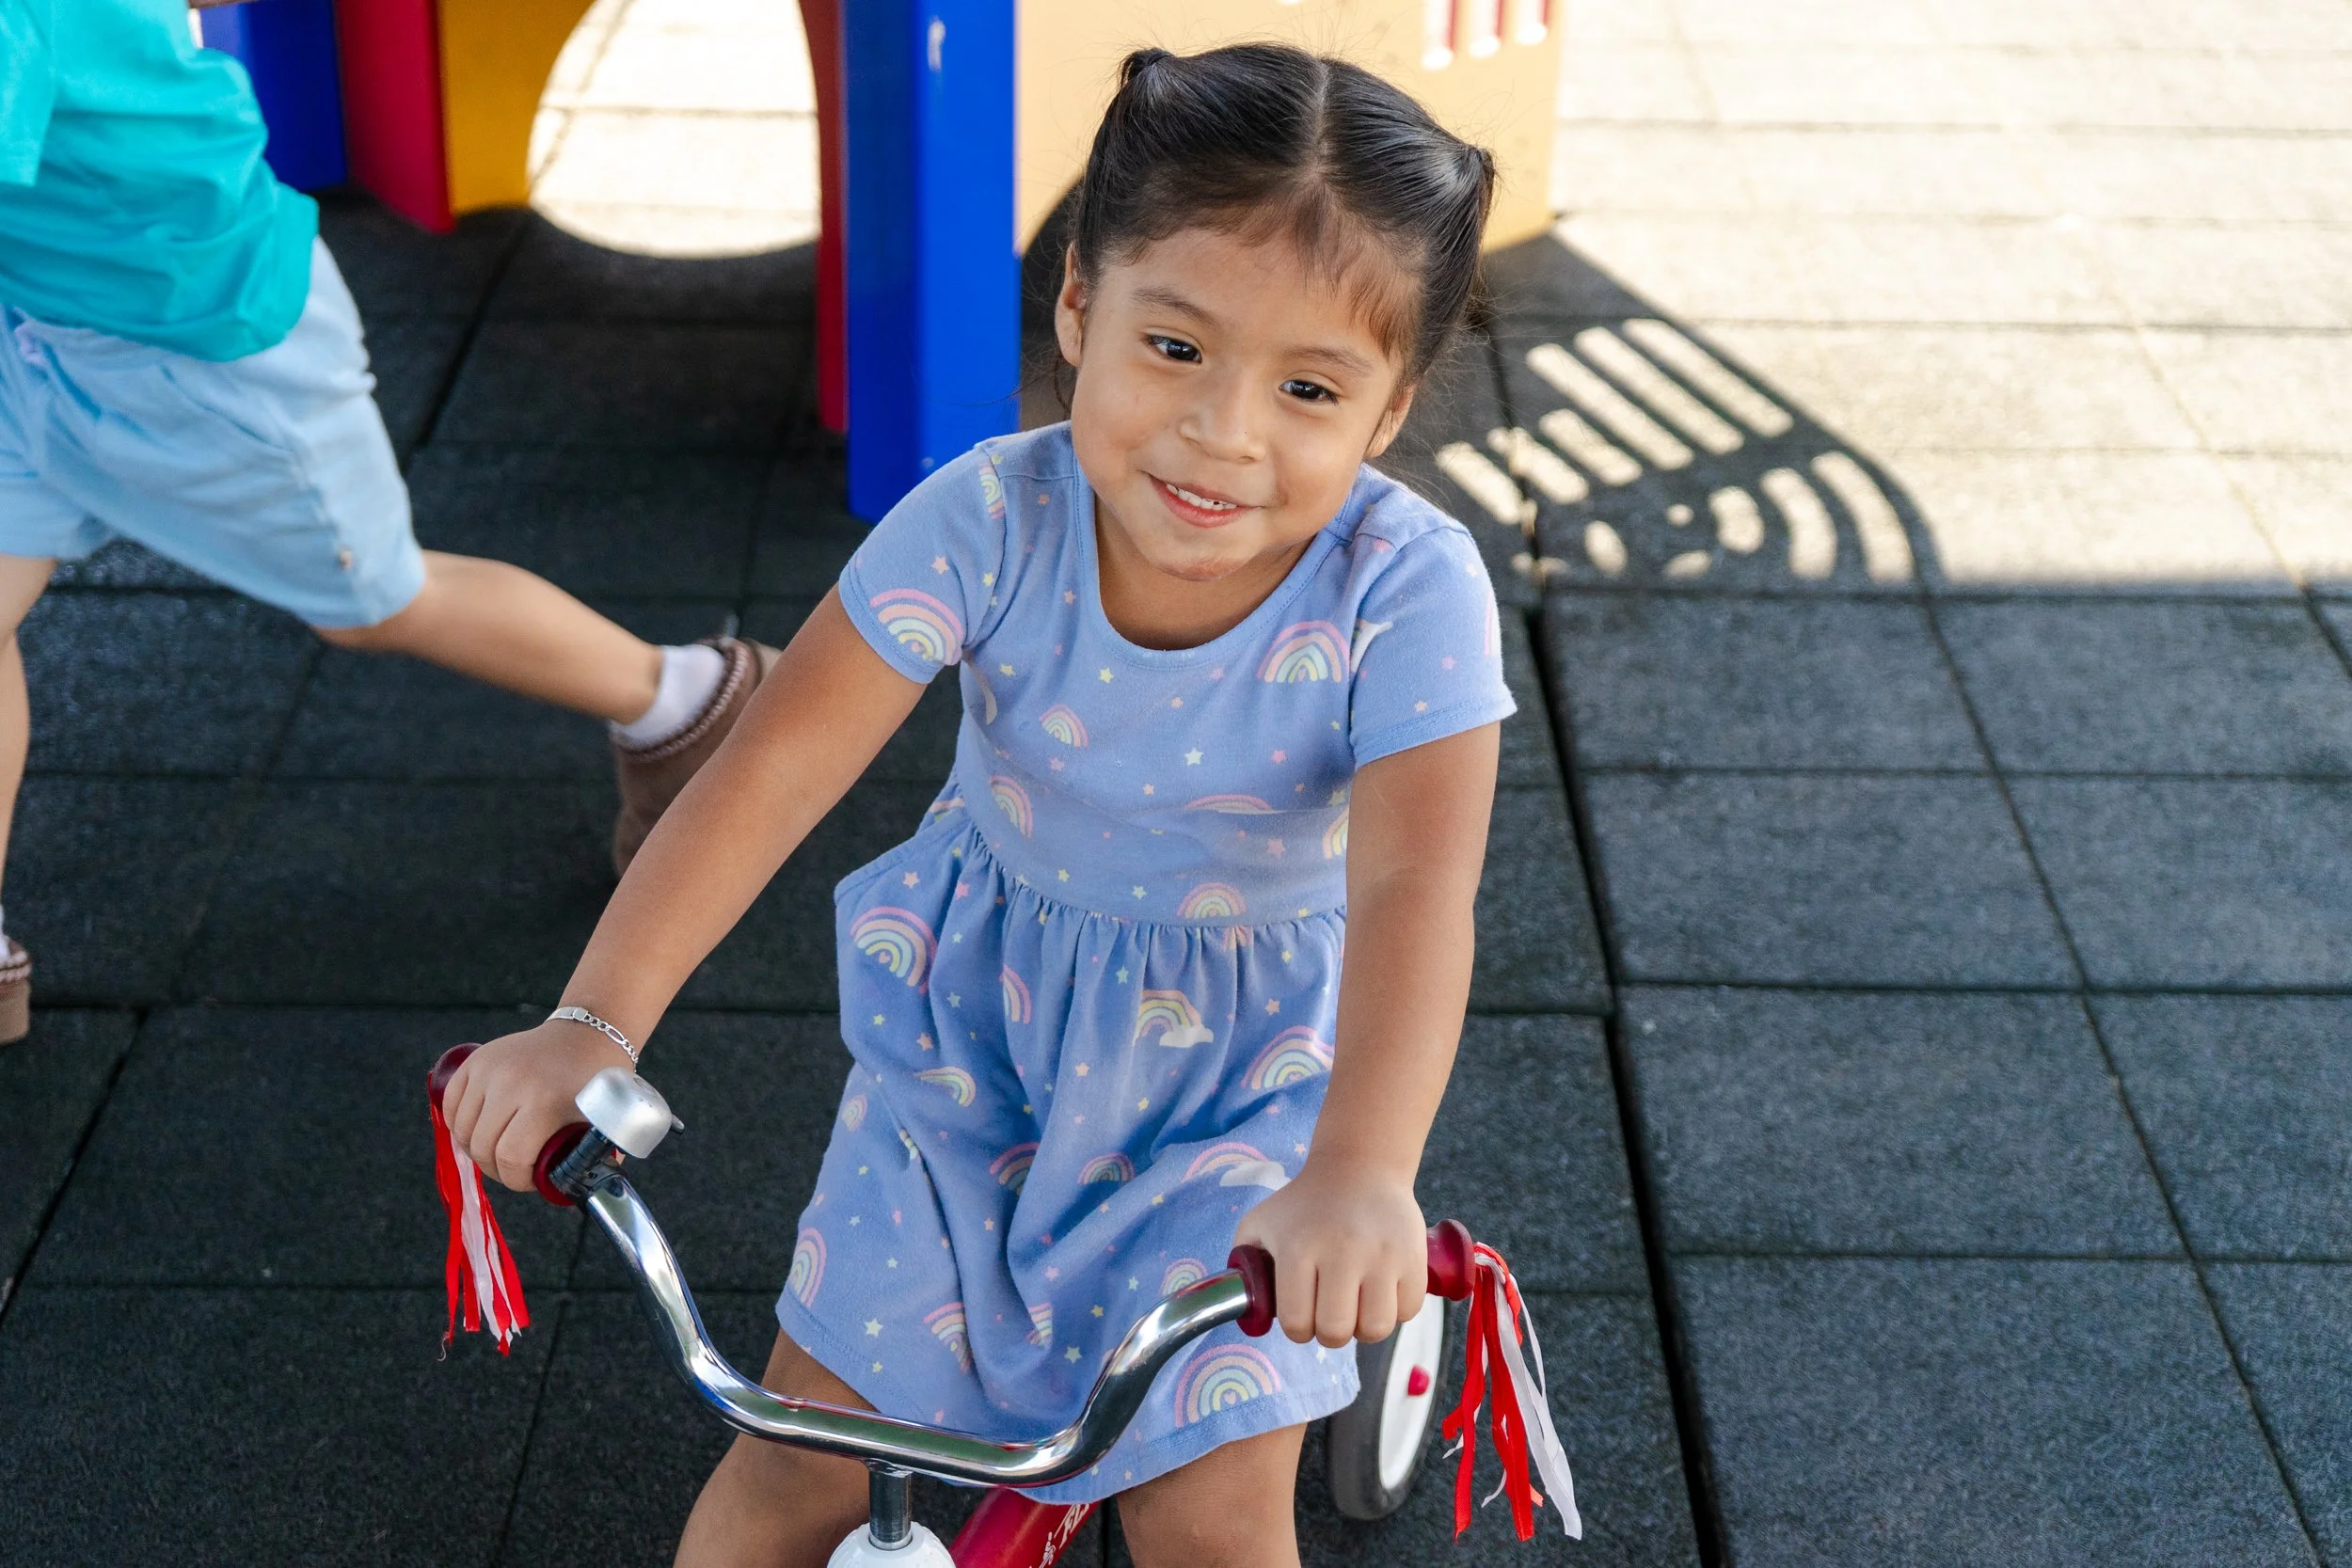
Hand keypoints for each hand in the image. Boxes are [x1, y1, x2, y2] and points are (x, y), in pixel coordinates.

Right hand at [443, 1022, 625, 1192]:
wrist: (585, 1034)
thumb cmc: (597, 1082)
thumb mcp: (603, 1121)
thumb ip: (595, 1161)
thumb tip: (580, 1193)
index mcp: (545, 1100)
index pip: (511, 1157)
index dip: (516, 1180)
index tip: (529, 1181)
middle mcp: (511, 1082)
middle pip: (482, 1147)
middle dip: (496, 1169)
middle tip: (513, 1169)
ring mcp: (489, 1069)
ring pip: (461, 1130)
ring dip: (475, 1149)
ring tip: (497, 1150)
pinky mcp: (475, 1060)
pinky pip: (450, 1105)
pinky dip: (459, 1124)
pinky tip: (479, 1130)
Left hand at [1232, 1158, 1426, 1347]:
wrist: (1359, 1167)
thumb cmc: (1305, 1204)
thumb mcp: (1260, 1224)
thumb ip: (1244, 1266)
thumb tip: (1247, 1310)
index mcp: (1298, 1249)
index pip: (1296, 1322)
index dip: (1297, 1329)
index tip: (1303, 1315)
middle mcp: (1341, 1252)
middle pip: (1336, 1331)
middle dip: (1331, 1333)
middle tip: (1331, 1313)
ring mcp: (1382, 1256)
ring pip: (1376, 1329)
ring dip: (1364, 1327)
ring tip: (1358, 1307)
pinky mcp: (1413, 1257)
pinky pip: (1408, 1311)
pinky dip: (1395, 1310)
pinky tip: (1382, 1291)